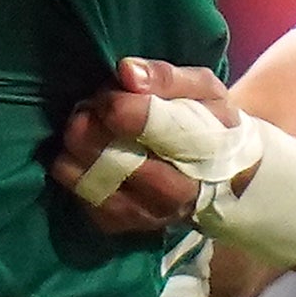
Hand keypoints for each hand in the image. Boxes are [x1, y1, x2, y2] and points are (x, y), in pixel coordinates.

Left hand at [47, 56, 240, 235]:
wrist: (221, 174)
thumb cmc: (210, 122)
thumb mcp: (202, 89)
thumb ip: (165, 78)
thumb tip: (126, 72)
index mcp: (205, 151)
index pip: (160, 132)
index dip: (125, 111)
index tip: (108, 97)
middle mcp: (177, 193)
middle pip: (124, 165)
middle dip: (94, 133)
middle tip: (86, 109)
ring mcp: (148, 213)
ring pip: (98, 185)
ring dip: (77, 152)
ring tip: (79, 128)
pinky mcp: (121, 224)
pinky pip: (86, 201)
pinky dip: (74, 173)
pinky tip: (79, 154)